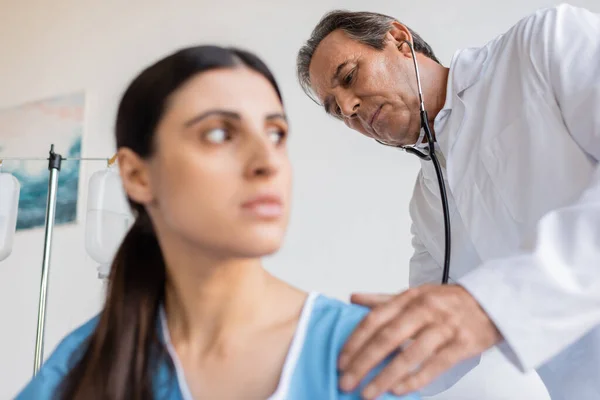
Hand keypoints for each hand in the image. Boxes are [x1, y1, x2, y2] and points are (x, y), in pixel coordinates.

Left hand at [338, 284, 501, 398]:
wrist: (490, 302)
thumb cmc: (446, 301)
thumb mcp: (414, 294)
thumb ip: (383, 300)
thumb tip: (353, 298)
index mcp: (408, 298)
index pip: (374, 319)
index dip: (355, 341)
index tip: (341, 361)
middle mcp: (424, 310)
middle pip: (387, 338)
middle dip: (363, 363)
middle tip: (346, 382)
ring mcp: (444, 327)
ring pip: (409, 355)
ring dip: (385, 377)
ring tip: (368, 393)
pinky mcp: (463, 344)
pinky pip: (435, 366)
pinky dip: (415, 380)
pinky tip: (399, 391)